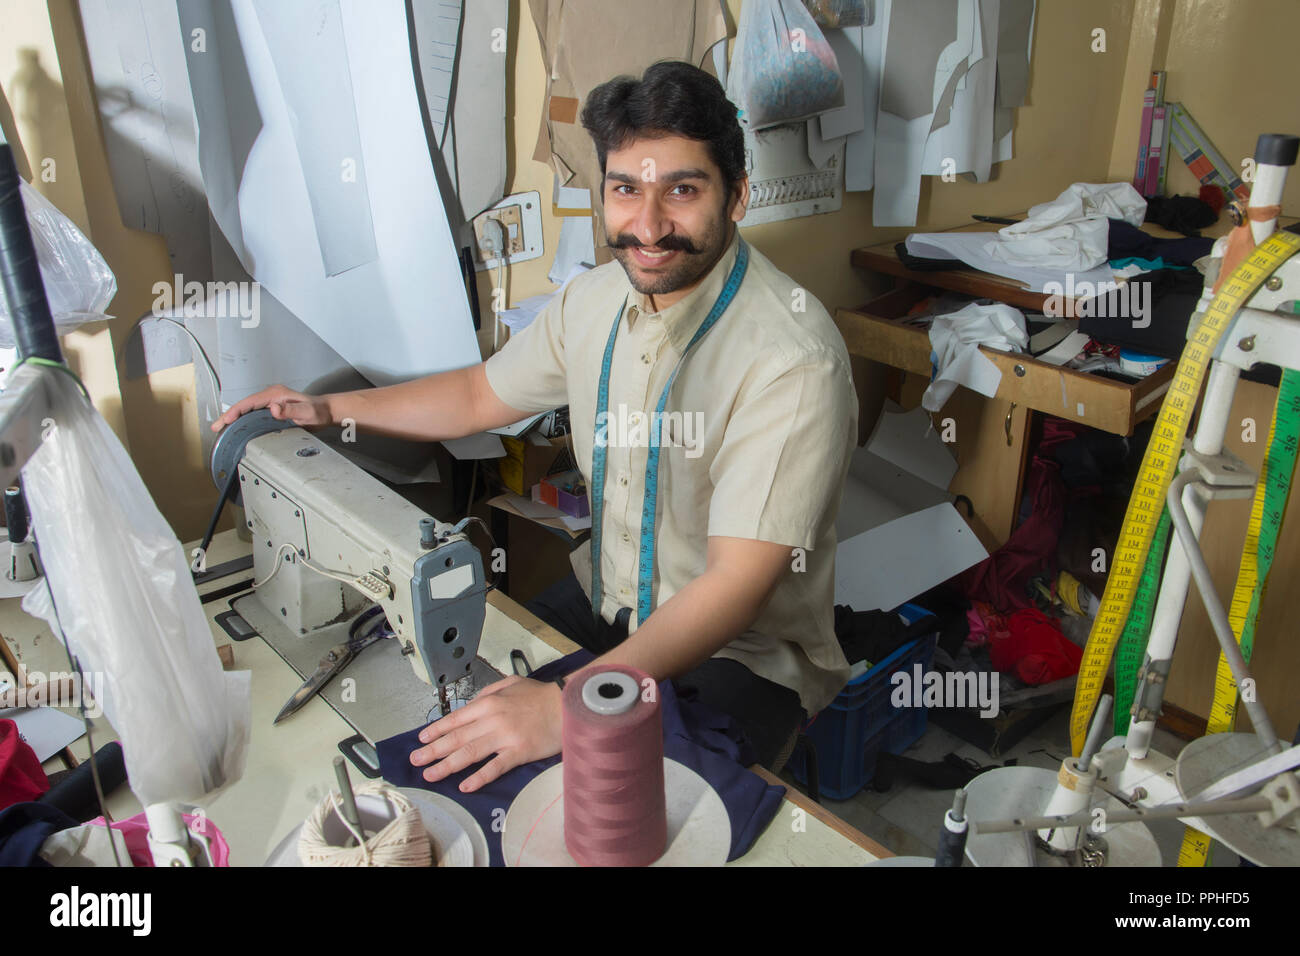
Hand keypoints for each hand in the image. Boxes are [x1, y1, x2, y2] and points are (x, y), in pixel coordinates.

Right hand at [210, 385, 331, 431]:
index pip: (249, 402)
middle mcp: (271, 396)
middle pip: (244, 405)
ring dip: (234, 418)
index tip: (226, 420)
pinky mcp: (272, 409)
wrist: (326, 411)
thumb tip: (273, 408)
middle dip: (229, 415)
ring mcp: (271, 402)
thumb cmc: (318, 411)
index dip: (235, 411)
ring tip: (221, 428)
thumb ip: (291, 410)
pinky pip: (253, 413)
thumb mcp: (306, 411)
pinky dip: (243, 419)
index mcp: (275, 394)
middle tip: (216, 427)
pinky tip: (237, 427)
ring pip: (247, 409)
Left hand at [409, 677, 562, 791]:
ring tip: (430, 775)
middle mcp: (491, 719)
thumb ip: (488, 692)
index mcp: (488, 702)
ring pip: (469, 753)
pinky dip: (479, 777)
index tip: (421, 740)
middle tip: (416, 761)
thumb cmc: (539, 695)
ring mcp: (504, 737)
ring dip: (447, 765)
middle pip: (456, 738)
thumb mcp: (511, 683)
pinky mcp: (518, 752)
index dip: (436, 730)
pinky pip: (494, 767)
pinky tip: (465, 786)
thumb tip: (470, 705)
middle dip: (433, 750)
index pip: (455, 719)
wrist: (566, 704)